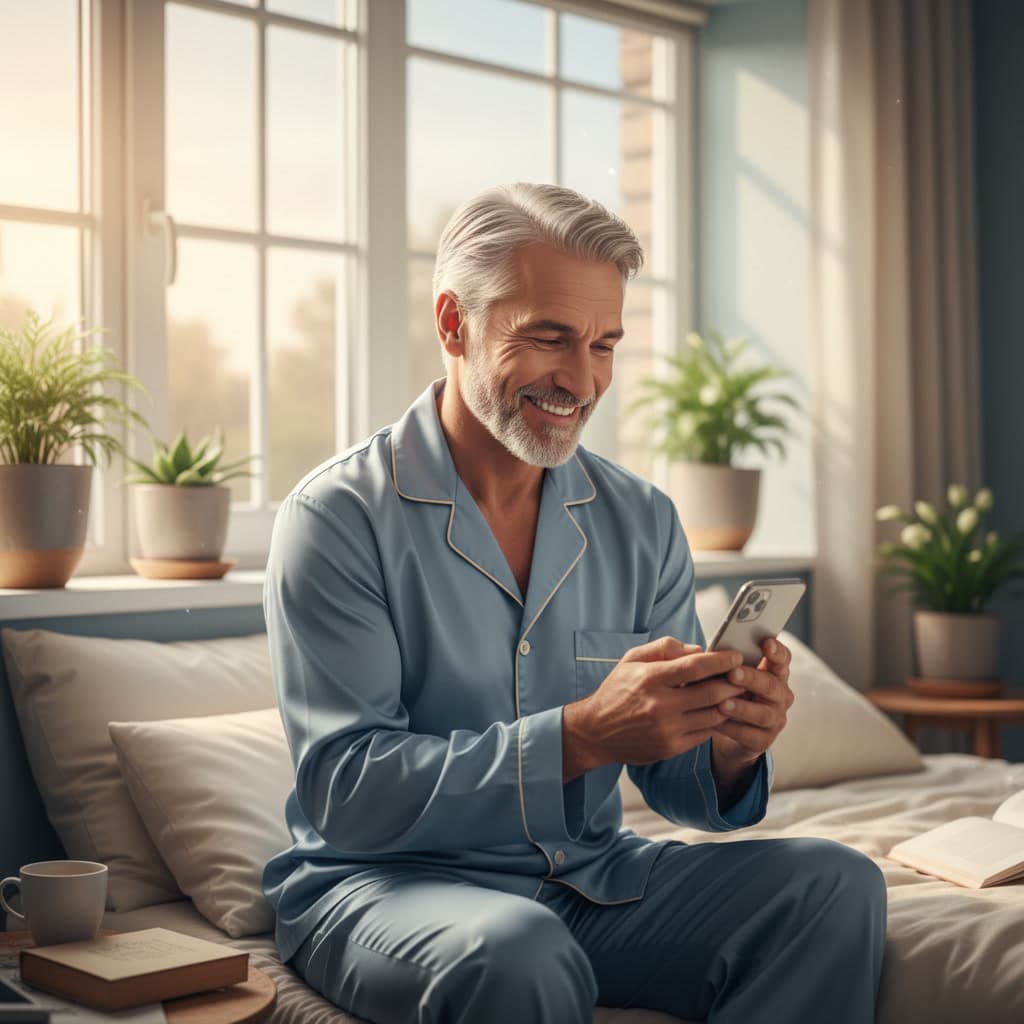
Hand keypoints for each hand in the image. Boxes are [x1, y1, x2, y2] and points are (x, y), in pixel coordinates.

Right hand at [562, 636, 746, 779]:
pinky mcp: (671, 747)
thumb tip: (698, 649)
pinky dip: (714, 721)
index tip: (735, 656)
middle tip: (743, 676)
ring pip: (714, 714)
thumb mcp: (632, 659)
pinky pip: (705, 733)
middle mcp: (660, 705)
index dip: (720, 660)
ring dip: (729, 703)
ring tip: (733, 693)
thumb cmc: (616, 691)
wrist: (595, 732)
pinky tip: (715, 711)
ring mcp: (667, 729)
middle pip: (713, 692)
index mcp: (651, 679)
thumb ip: (665, 648)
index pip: (695, 666)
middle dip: (734, 682)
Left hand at [711, 637, 794, 767]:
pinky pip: (749, 734)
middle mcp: (780, 696)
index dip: (777, 651)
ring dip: (742, 707)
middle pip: (771, 685)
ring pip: (762, 713)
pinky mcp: (764, 740)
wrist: (731, 733)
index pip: (782, 660)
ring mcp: (775, 719)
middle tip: (732, 673)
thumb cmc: (729, 694)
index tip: (766, 643)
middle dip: (751, 678)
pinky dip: (732, 728)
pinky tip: (715, 723)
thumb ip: (725, 664)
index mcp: (773, 674)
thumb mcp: (729, 677)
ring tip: (722, 703)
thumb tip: (703, 651)